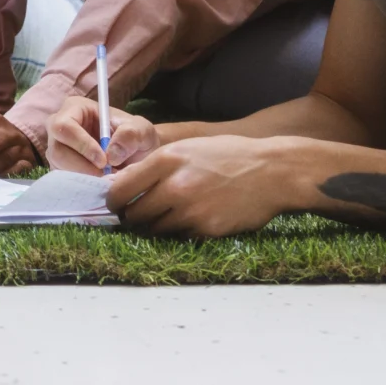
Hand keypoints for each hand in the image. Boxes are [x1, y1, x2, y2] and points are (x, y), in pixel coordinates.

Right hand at [41, 92, 162, 174]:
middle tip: (106, 176)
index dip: (81, 145)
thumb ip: (131, 134)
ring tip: (107, 178)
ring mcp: (58, 149)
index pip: (65, 126)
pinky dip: (82, 185)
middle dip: (82, 167)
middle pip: (57, 150)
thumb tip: (111, 154)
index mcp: (75, 108)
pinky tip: (100, 184)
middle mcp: (60, 128)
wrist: (137, 155)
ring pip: (59, 168)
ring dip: (83, 177)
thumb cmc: (136, 136)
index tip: (104, 161)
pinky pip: (63, 180)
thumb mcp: (142, 130)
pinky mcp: (60, 168)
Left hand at [104, 135, 297, 236]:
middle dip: (131, 217)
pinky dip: (181, 231)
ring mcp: (190, 210)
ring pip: (154, 229)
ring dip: (155, 226)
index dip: (113, 200)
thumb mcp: (187, 148)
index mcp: (166, 160)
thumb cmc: (229, 155)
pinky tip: (193, 218)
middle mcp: (174, 186)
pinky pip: (180, 236)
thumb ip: (156, 165)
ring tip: (169, 214)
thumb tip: (124, 182)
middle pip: (134, 214)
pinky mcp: (206, 229)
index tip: (116, 204)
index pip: (120, 189)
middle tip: (137, 214)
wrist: (272, 171)